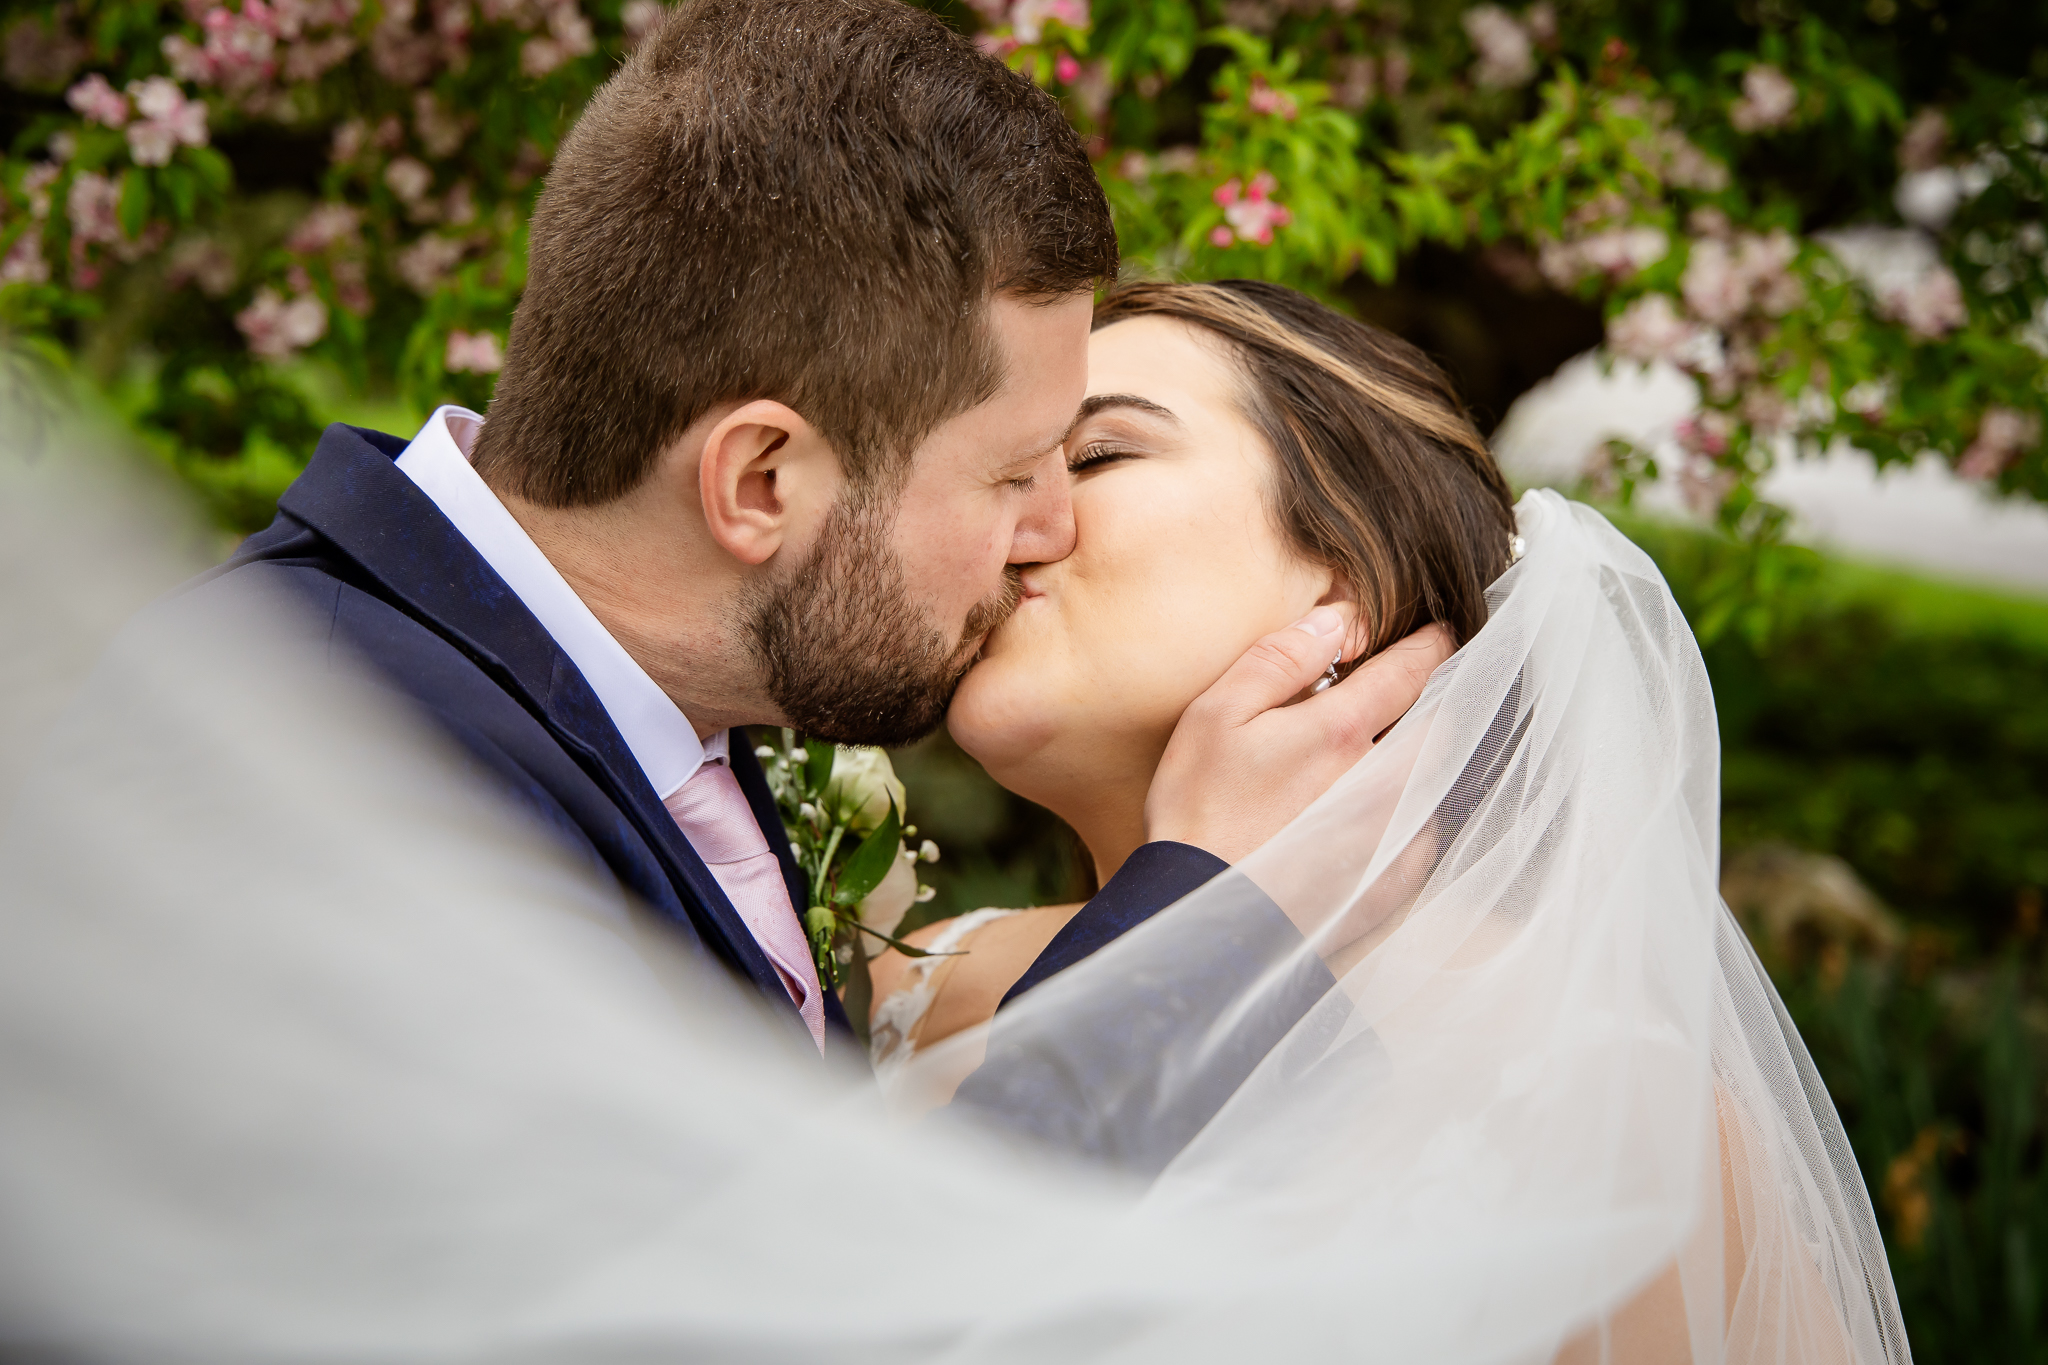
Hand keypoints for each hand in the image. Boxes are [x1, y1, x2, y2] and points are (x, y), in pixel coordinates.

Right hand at [1142, 609, 1454, 863]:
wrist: (1199, 917)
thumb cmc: (1199, 814)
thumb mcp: (1216, 716)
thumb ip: (1280, 659)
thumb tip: (1336, 619)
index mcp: (1343, 733)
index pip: (1411, 670)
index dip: (1430, 644)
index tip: (1439, 631)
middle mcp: (1385, 782)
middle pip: (1438, 724)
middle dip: (1427, 704)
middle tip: (1394, 701)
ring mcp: (1396, 837)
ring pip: (1432, 779)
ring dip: (1414, 762)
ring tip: (1366, 769)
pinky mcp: (1395, 883)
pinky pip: (1423, 833)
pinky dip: (1405, 816)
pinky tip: (1359, 824)